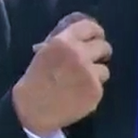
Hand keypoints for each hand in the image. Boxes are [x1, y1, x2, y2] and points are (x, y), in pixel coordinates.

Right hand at [12, 14, 111, 136]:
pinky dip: (92, 90)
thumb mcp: (45, 53)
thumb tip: (82, 38)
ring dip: (96, 74)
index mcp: (64, 41)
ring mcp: (89, 73)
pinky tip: (79, 95)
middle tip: (96, 59)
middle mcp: (79, 54)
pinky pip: (100, 86)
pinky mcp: (95, 91)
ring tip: (82, 82)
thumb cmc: (35, 80)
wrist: (32, 109)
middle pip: (103, 46)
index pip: (90, 27)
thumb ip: (64, 43)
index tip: (97, 38)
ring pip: (105, 69)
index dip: (96, 33)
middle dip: (101, 53)